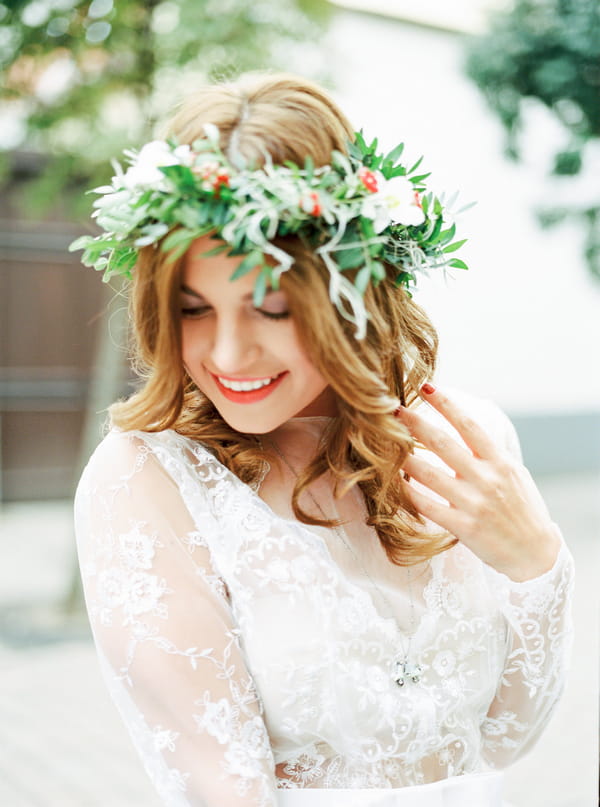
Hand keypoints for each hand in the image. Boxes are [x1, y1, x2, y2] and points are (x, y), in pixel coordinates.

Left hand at [396, 386, 560, 581]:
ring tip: (384, 444)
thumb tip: (467, 426)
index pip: (469, 425)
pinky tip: (392, 483)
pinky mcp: (463, 527)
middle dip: (416, 424)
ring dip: (404, 457)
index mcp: (500, 462)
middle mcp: (487, 479)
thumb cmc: (522, 509)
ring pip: (429, 475)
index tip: (426, 387)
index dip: (446, 404)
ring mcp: (474, 503)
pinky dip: (408, 493)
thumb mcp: (514, 474)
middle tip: (394, 409)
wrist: (535, 554)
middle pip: (444, 444)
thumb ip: (490, 453)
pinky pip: (428, 506)